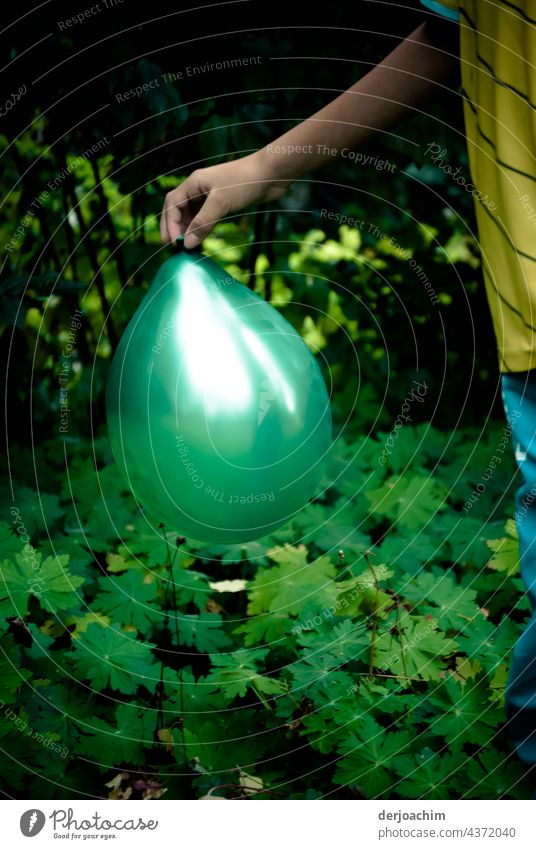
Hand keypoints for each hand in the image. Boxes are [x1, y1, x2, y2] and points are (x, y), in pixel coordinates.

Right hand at [160, 152, 287, 247]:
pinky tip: (201, 239)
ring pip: (192, 214)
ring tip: (187, 247)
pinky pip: (205, 217)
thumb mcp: (221, 203)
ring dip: (187, 229)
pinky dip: (201, 228)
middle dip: (174, 227)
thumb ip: (203, 223)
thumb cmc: (245, 182)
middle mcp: (199, 188)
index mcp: (194, 183)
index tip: (175, 243)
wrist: (271, 175)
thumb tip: (188, 244)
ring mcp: (210, 195)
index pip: (172, 204)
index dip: (170, 224)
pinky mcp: (222, 203)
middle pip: (178, 209)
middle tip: (173, 247)